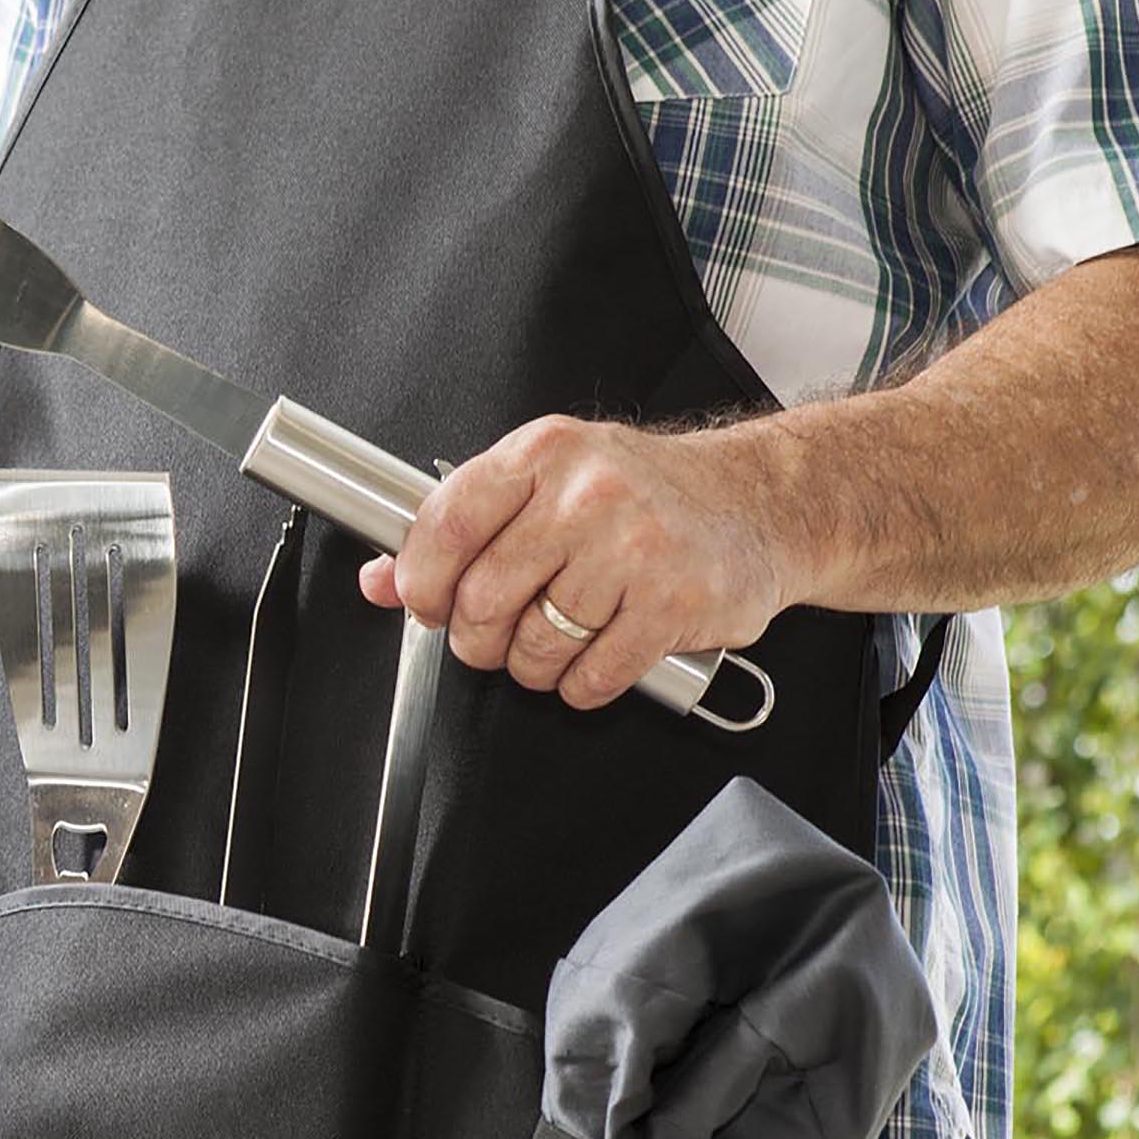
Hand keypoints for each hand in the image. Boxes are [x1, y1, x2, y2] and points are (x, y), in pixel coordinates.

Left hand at [355, 415, 807, 708]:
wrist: (758, 501)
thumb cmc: (645, 493)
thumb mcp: (547, 481)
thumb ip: (463, 525)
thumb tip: (381, 577)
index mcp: (545, 455)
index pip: (447, 525)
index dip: (422, 581)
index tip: (426, 601)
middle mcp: (589, 496)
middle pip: (483, 600)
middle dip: (477, 637)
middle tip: (495, 634)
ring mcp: (635, 552)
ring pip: (534, 648)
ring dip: (533, 665)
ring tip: (557, 639)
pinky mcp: (674, 607)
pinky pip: (590, 678)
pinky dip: (581, 684)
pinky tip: (598, 654)